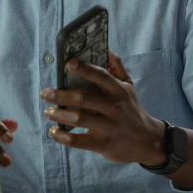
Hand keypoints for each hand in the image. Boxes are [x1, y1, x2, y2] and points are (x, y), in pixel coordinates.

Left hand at [40, 50, 167, 165]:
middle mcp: (114, 108)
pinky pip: (78, 141)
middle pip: (83, 98)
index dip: (84, 68)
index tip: (68, 63)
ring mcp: (109, 127)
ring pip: (79, 119)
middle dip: (60, 95)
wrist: (148, 141)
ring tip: (48, 111)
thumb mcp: (129, 86)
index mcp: (118, 90)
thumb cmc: (131, 109)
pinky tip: (53, 131)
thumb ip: (117, 67)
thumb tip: (106, 48)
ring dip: (59, 115)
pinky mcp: (104, 145)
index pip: (100, 75)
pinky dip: (63, 137)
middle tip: (44, 93)